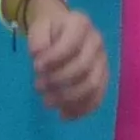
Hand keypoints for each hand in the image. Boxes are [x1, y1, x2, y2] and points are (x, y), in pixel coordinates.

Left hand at [13, 0, 109, 118]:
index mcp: (80, 23)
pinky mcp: (103, 78)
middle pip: (83, 68)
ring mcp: (103, 60)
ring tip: (47, 103)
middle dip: (58, 81)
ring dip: (68, 99)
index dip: (53, 59)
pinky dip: (81, 110)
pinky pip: (98, 97)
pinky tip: (64, 115)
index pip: (70, 45)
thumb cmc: (49, 30)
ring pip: (92, 85)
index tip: (36, 67)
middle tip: (38, 87)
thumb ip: (37, 38)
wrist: (61, 30)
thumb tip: (38, 54)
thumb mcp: (38, 27)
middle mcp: (96, 41)